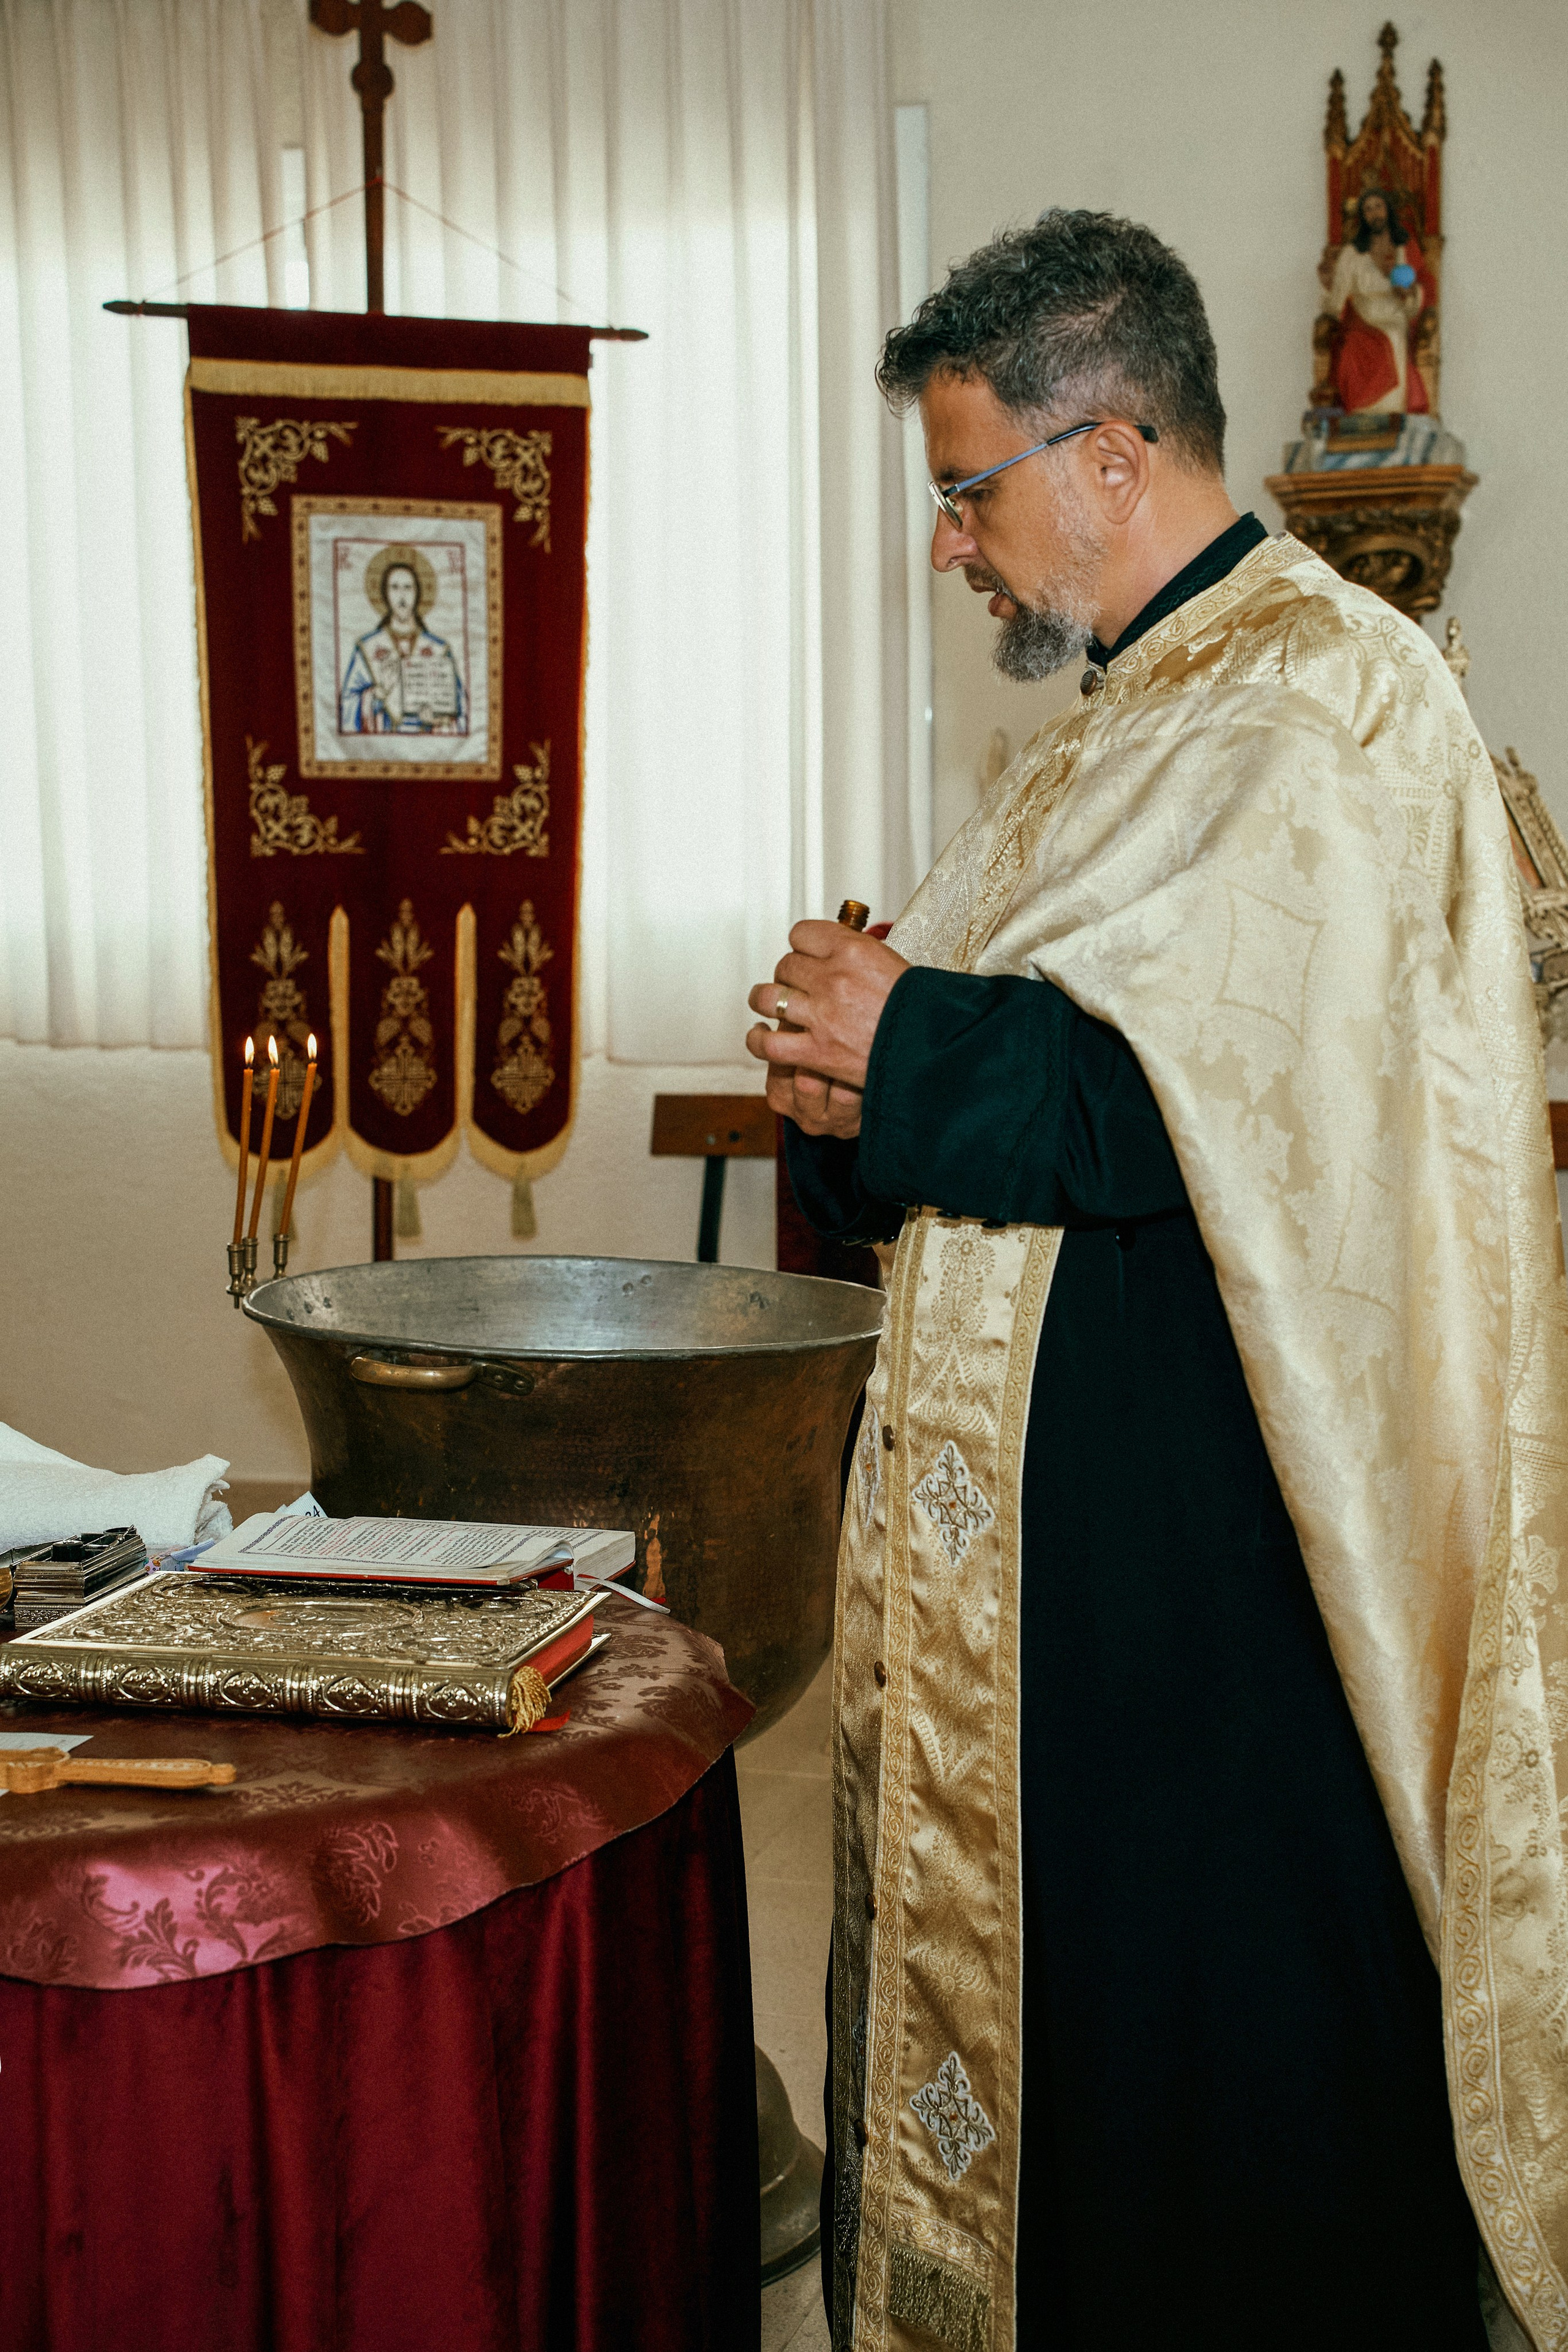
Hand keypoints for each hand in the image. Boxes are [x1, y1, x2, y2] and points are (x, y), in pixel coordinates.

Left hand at [746, 921, 908, 1136]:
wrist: (937, 1051)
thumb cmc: (925, 1010)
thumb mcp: (895, 964)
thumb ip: (862, 955)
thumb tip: (841, 949)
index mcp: (853, 949)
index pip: (802, 933)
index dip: (802, 946)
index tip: (808, 955)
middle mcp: (832, 977)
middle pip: (785, 965)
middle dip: (789, 975)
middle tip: (798, 986)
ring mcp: (821, 1015)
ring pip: (767, 997)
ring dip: (766, 1000)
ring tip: (769, 1003)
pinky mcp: (816, 1052)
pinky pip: (769, 1043)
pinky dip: (758, 1040)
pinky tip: (760, 1036)